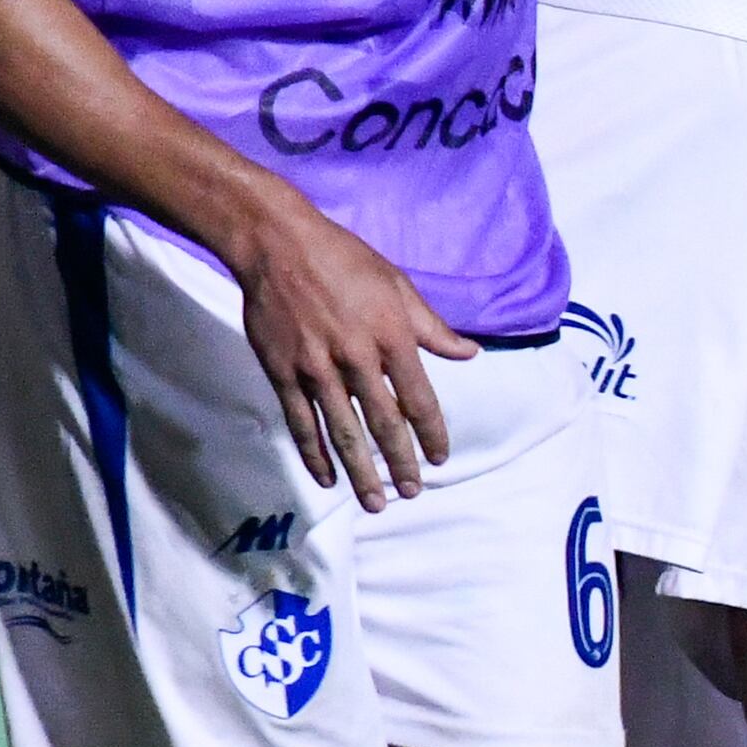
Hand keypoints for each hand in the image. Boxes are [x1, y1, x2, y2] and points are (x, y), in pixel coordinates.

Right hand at [221, 189, 470, 510]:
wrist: (277, 244)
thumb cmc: (345, 260)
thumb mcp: (399, 286)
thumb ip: (432, 328)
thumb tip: (469, 354)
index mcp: (392, 338)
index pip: (419, 399)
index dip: (431, 434)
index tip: (440, 459)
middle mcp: (356, 359)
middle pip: (383, 423)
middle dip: (400, 463)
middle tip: (412, 493)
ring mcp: (316, 369)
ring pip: (342, 431)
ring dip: (360, 471)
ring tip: (375, 502)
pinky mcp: (282, 371)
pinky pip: (300, 421)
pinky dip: (314, 453)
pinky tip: (326, 477)